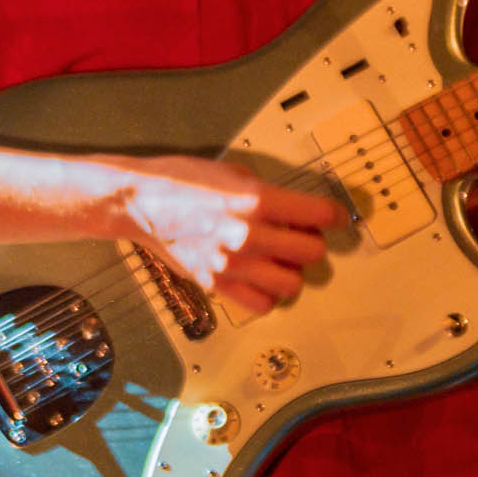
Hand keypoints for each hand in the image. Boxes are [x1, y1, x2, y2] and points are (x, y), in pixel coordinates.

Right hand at [111, 156, 342, 314]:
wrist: (140, 202)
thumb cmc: (181, 181)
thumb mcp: (234, 172)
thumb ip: (266, 192)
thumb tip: (293, 207)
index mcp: (256, 200)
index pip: (319, 215)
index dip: (335, 216)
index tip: (337, 218)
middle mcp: (248, 234)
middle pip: (311, 253)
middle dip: (312, 243)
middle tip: (303, 238)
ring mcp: (232, 263)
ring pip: (291, 285)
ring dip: (293, 272)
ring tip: (282, 261)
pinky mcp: (216, 283)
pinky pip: (261, 304)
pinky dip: (269, 295)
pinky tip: (262, 279)